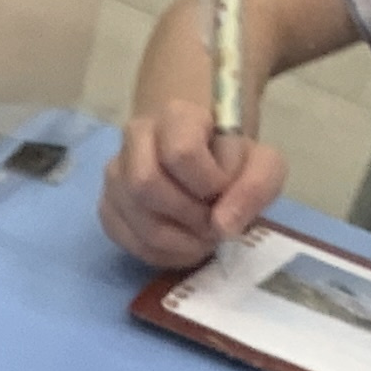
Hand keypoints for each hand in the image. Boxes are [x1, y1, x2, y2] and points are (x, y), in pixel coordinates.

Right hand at [99, 100, 285, 269]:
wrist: (204, 159)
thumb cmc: (230, 159)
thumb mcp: (263, 163)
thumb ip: (256, 186)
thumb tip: (223, 225)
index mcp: (175, 116)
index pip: (180, 153)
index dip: (208, 184)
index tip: (225, 190)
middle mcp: (135, 139)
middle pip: (146, 186)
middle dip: (188, 216)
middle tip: (213, 224)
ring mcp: (116, 175)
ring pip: (137, 220)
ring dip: (177, 241)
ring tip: (201, 238)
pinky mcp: (108, 208)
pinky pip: (128, 241)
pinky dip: (161, 254)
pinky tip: (182, 246)